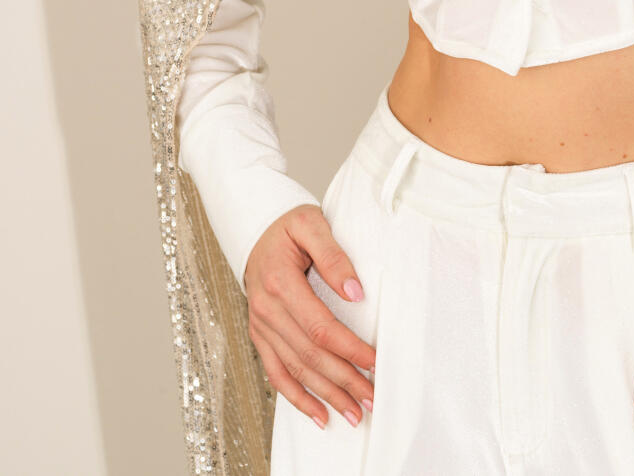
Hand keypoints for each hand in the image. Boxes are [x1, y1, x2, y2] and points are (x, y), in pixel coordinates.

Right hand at [244, 203, 376, 429]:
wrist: (255, 230)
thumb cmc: (287, 226)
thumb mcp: (312, 224)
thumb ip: (334, 256)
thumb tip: (355, 292)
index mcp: (281, 283)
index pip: (320, 326)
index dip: (348, 348)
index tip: (374, 361)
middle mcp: (267, 310)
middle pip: (309, 355)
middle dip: (343, 380)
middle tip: (372, 398)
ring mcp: (261, 326)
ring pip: (295, 370)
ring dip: (326, 395)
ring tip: (354, 413)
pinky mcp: (260, 335)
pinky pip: (276, 374)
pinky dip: (297, 398)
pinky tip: (319, 414)